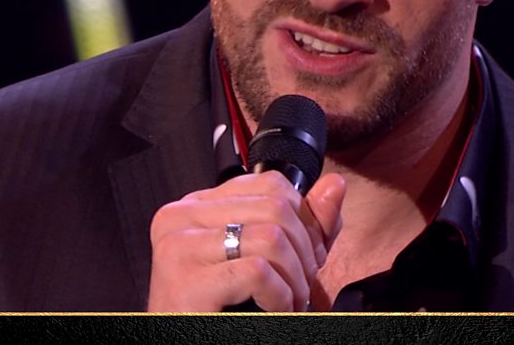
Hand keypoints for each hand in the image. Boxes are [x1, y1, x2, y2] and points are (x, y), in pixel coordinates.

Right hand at [146, 170, 345, 311]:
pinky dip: (279, 296)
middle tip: (302, 285)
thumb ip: (305, 224)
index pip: (269, 183)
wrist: (194, 341)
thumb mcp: (273, 258)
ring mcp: (179, 246)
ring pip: (271, 237)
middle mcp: (180, 217)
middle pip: (276, 207)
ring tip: (290, 301)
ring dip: (295, 279)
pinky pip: (258, 272)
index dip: (302, 220)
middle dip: (304, 252)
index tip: (306, 255)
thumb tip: (335, 185)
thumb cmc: (225, 308)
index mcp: (198, 206)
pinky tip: (274, 309)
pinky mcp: (187, 281)